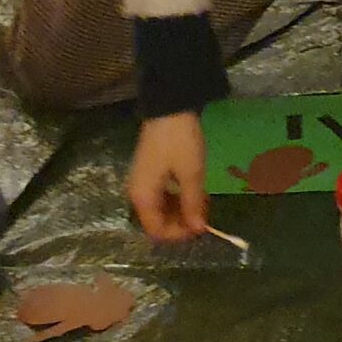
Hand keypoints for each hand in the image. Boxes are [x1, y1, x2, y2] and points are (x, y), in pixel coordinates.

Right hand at [128, 112, 210, 241]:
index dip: (178, 234)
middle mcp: (137, 193)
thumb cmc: (179, 141)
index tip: (201, 228)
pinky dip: (177, 198)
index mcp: (143, 197)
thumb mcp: (191, 173)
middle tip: (204, 216)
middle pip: (156, 221)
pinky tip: (193, 193)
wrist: (169, 107)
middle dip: (181, 223)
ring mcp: (142, 181)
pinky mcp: (149, 172)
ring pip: (160, 208)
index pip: (156, 230)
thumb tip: (198, 229)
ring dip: (180, 211)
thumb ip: (193, 203)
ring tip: (202, 204)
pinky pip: (161, 195)